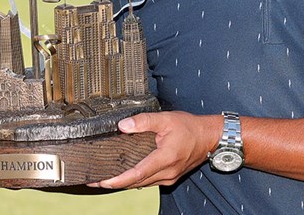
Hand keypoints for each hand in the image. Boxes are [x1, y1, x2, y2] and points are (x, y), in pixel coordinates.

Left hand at [88, 111, 221, 188]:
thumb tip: (123, 126)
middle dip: (114, 183)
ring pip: (141, 184)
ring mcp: (169, 177)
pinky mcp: (170, 177)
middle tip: (94, 180)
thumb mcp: (166, 119)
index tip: (102, 181)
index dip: (117, 180)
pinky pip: (148, 182)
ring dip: (123, 183)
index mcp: (165, 158)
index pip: (136, 174)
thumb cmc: (190, 127)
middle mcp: (167, 172)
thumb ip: (144, 121)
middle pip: (135, 183)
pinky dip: (135, 180)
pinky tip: (125, 175)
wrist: (209, 137)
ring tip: (104, 179)